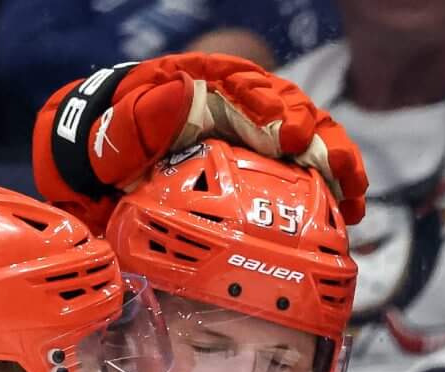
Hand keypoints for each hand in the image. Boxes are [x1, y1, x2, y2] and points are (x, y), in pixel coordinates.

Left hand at [33, 54, 367, 231]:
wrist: (92, 178)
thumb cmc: (97, 153)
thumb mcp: (102, 139)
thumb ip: (134, 123)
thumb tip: (184, 95)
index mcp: (194, 88)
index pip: (241, 85)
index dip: (269, 106)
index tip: (285, 134)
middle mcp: (230, 108)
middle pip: (285, 108)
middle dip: (314, 135)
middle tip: (331, 166)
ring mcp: (250, 140)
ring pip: (305, 138)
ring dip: (333, 162)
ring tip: (352, 193)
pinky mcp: (262, 172)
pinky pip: (304, 173)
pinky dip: (330, 187)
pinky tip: (347, 212)